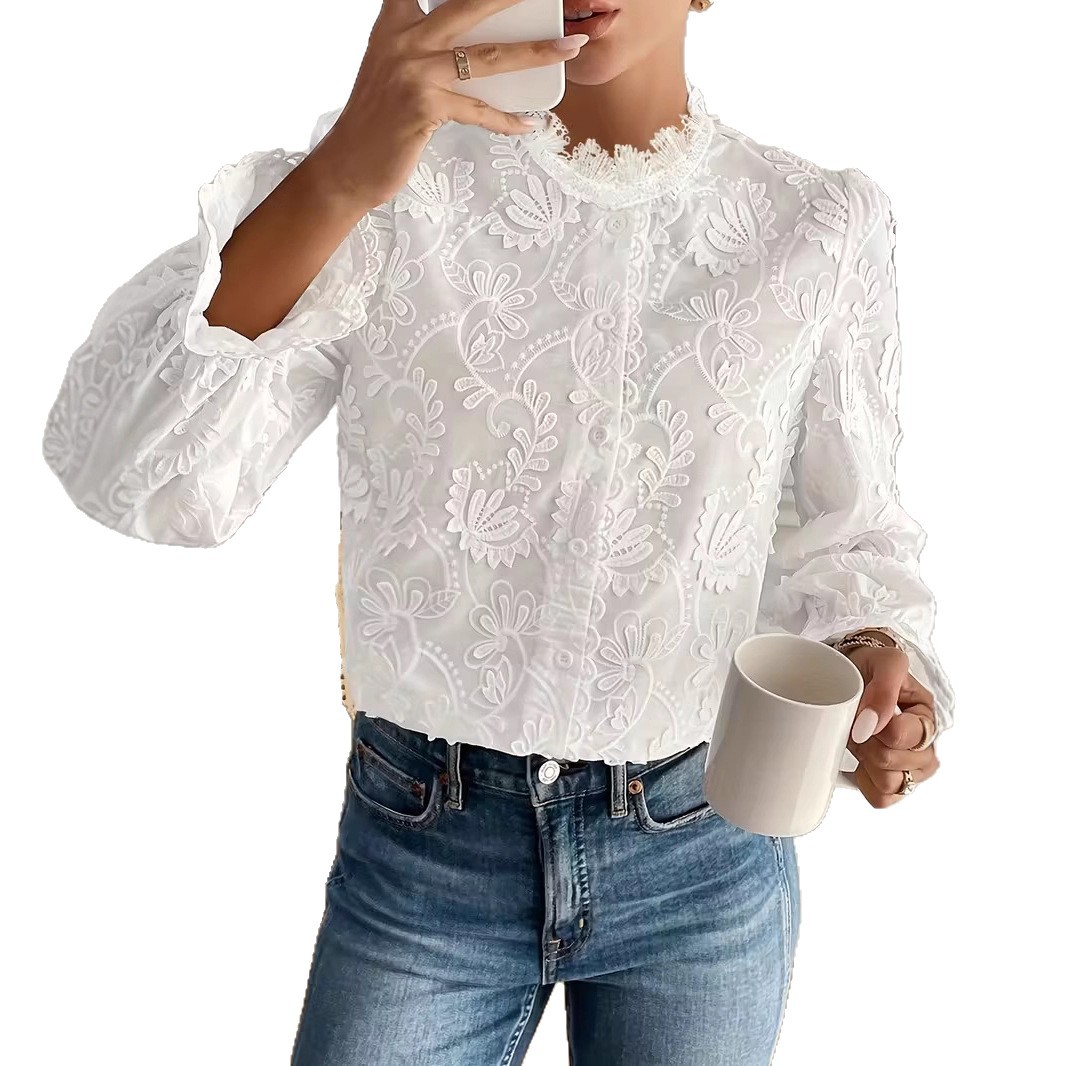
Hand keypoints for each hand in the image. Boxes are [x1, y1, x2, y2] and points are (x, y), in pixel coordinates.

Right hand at [310, 0, 586, 213]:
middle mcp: (403, 39)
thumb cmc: (379, 118)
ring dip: (534, 51)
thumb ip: (423, 43)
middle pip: (470, 5)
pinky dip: (506, 121)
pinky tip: (529, 124)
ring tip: (568, 47)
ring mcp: (414, 72)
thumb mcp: (394, 66)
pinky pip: (479, 111)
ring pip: (486, 57)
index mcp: (395, 21)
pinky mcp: (424, 107)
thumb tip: (480, 41)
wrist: (349, 165)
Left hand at [841, 644, 939, 808]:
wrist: (848, 671)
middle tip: (858, 728)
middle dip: (872, 747)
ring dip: (868, 766)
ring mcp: (908, 765)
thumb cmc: (870, 665)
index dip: (881, 731)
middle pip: (903, 767)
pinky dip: (865, 784)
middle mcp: (923, 744)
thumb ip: (885, 688)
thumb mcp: (883, 662)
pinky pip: (882, 799)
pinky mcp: (890, 778)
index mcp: (925, 715)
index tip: (862, 715)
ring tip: (859, 743)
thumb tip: (872, 725)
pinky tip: (858, 763)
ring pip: (893, 786)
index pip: (909, 738)